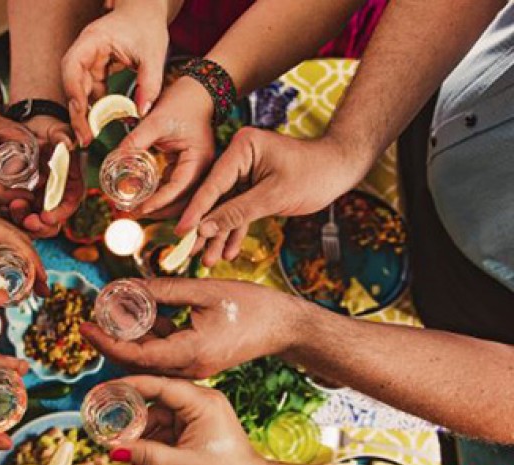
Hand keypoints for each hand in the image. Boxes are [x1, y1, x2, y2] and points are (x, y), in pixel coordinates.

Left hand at [9, 116, 85, 237]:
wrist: (27, 125)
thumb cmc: (45, 127)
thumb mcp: (55, 128)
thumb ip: (63, 135)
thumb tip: (68, 144)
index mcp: (71, 179)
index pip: (71, 201)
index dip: (61, 212)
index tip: (47, 217)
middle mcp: (57, 191)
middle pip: (54, 217)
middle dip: (42, 224)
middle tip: (28, 222)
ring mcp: (41, 196)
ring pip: (36, 218)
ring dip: (25, 220)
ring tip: (12, 209)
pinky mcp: (26, 196)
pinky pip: (22, 212)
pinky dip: (14, 214)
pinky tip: (3, 208)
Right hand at [62, 0, 170, 145]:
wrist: (146, 12)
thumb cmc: (147, 25)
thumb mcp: (153, 54)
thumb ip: (149, 83)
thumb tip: (142, 112)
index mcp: (93, 40)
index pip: (72, 66)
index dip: (74, 91)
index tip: (82, 113)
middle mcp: (86, 51)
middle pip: (72, 83)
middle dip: (77, 112)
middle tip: (85, 137)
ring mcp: (90, 61)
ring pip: (80, 91)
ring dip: (84, 114)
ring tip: (90, 137)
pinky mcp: (97, 70)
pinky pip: (92, 92)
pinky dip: (95, 108)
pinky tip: (100, 125)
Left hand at [81, 278, 302, 378]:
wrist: (285, 326)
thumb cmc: (252, 307)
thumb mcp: (205, 291)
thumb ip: (164, 290)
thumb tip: (127, 286)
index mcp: (189, 353)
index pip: (135, 356)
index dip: (105, 341)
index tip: (84, 325)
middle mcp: (188, 368)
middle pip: (135, 361)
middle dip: (110, 340)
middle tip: (91, 316)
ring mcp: (192, 368)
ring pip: (148, 358)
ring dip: (128, 337)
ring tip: (110, 309)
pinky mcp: (196, 361)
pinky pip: (163, 353)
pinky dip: (148, 336)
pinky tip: (138, 312)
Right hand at [109, 376, 264, 464]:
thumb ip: (146, 454)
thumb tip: (113, 449)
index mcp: (202, 402)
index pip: (160, 385)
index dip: (131, 385)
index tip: (106, 388)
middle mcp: (202, 400)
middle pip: (157, 400)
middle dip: (133, 416)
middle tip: (106, 421)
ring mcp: (200, 412)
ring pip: (160, 416)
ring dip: (142, 434)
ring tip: (123, 452)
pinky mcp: (198, 425)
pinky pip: (169, 427)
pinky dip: (154, 440)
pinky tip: (138, 457)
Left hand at [122, 77, 215, 218]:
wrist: (199, 90)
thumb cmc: (183, 101)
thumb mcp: (156, 120)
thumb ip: (136, 141)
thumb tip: (115, 160)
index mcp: (199, 160)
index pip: (178, 188)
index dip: (158, 201)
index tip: (139, 209)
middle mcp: (202, 170)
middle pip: (182, 201)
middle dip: (157, 211)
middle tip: (131, 213)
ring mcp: (197, 170)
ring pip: (178, 198)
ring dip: (158, 206)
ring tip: (133, 209)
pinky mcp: (188, 168)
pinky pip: (174, 188)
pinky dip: (160, 195)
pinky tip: (142, 197)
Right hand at [178, 128, 362, 265]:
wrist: (340, 169)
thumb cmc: (313, 174)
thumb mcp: (273, 197)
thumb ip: (236, 213)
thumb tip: (204, 229)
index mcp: (242, 148)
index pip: (212, 184)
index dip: (196, 211)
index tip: (181, 232)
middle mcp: (239, 157)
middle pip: (214, 198)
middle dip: (206, 228)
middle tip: (191, 252)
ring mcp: (245, 172)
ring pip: (225, 208)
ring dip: (219, 234)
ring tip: (208, 259)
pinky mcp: (253, 186)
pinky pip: (239, 211)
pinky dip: (235, 230)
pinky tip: (228, 251)